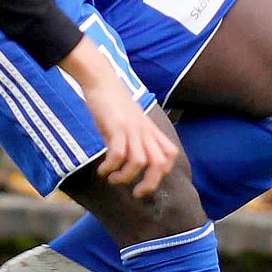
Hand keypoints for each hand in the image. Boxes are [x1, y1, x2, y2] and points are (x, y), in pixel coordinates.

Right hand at [59, 39, 177, 196]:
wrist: (101, 79)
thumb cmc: (113, 101)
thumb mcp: (129, 120)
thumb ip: (133, 137)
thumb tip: (127, 158)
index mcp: (150, 129)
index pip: (170, 154)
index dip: (163, 171)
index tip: (146, 180)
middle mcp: (145, 130)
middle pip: (160, 164)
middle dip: (150, 184)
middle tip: (135, 193)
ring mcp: (132, 128)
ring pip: (140, 162)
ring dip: (125, 177)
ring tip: (112, 179)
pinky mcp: (116, 127)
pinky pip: (118, 154)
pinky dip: (110, 167)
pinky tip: (102, 170)